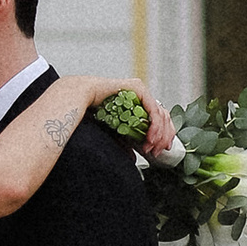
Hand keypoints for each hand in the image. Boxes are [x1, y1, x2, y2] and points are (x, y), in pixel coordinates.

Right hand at [60, 75, 178, 161]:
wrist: (81, 99)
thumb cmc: (94, 110)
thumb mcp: (116, 131)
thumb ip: (126, 142)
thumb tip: (134, 157)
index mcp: (139, 104)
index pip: (160, 118)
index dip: (165, 134)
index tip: (161, 148)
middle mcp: (143, 96)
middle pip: (164, 116)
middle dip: (164, 136)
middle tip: (158, 150)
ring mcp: (141, 91)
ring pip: (161, 113)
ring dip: (159, 134)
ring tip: (151, 146)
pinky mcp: (138, 88)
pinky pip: (152, 109)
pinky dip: (154, 126)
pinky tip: (150, 137)